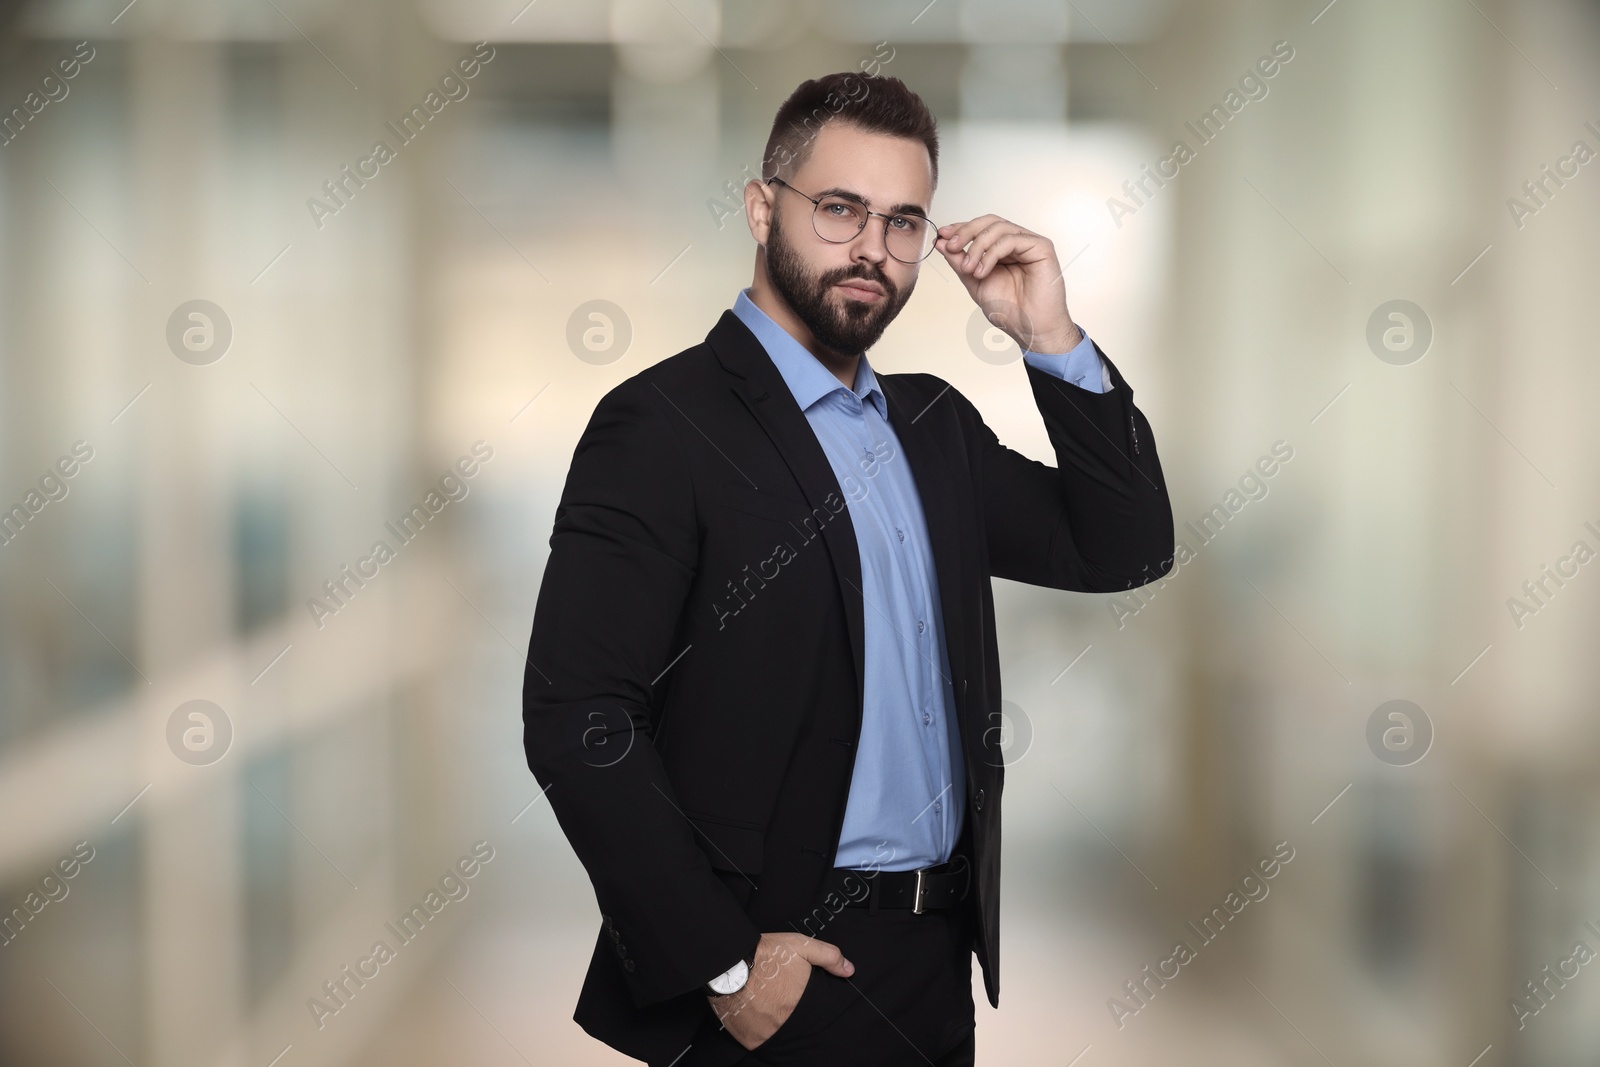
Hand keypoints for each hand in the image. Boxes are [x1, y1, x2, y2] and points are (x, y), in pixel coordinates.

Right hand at [707, 932, 854, 1049]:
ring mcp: (766, 1032)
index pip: (815, 1015)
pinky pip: (760, 1042)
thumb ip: (828, 956)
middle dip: (792, 1014)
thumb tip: (849, 970)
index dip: (808, 1007)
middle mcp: (785, 1021)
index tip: (799, 998)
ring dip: (777, 1024)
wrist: (727, 961)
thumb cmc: (764, 953)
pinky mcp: (749, 1038)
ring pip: (779, 1035)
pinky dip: (761, 1033)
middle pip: (797, 1025)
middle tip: (782, 1001)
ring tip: (769, 1008)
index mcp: (801, 1002)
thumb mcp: (800, 945)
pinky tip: (758, 1017)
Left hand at [935, 215, 1081, 354]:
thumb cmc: (1009, 310)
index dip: (961, 228)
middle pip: (989, 222)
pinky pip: (1011, 240)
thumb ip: (960, 262)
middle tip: (951, 246)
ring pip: (998, 228)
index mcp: (1002, 250)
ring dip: (977, 246)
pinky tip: (982, 271)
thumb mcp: (975, 282)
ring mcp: (1030, 244)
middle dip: (966, 231)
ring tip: (969, 268)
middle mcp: (1017, 243)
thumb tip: (942, 242)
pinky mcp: (1041, 247)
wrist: (1030, 330)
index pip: (981, 228)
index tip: (942, 236)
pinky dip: (991, 254)